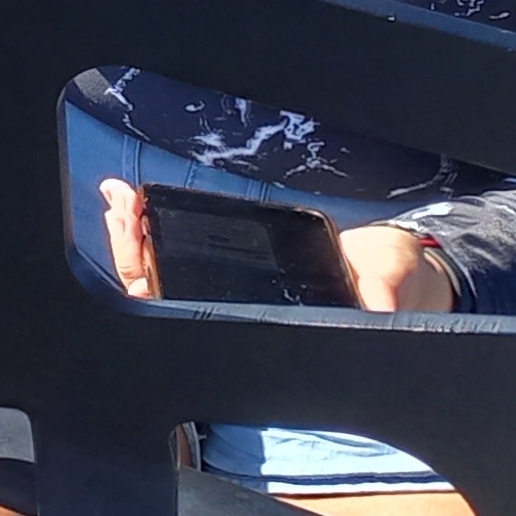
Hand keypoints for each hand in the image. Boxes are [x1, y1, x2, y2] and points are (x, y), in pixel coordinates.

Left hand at [96, 180, 455, 314]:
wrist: (396, 274)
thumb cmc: (387, 287)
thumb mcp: (387, 290)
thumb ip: (379, 299)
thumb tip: (376, 308)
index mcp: (263, 316)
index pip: (192, 310)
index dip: (156, 280)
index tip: (137, 239)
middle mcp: (237, 305)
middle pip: (163, 290)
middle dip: (132, 248)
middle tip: (120, 209)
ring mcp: (230, 284)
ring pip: (162, 271)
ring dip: (134, 235)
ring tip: (119, 199)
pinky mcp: (236, 258)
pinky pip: (182, 248)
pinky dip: (153, 223)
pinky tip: (136, 200)